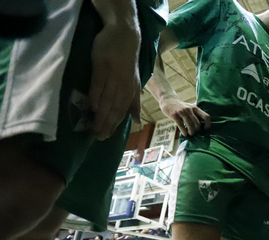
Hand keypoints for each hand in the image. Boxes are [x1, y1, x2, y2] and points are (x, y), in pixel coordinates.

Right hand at [89, 23, 140, 139]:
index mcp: (131, 90)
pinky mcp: (103, 65)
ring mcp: (114, 75)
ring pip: (108, 99)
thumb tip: (137, 121)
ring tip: (93, 127)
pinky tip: (91, 106)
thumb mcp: (134, 81)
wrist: (124, 34)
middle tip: (98, 136)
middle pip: (115, 108)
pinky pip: (99, 83)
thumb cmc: (127, 59)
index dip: (114, 125)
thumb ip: (134, 101)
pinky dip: (95, 96)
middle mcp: (124, 85)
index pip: (122, 111)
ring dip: (101, 114)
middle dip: (107, 123)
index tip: (105, 136)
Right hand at [160, 97, 210, 136]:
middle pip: (198, 123)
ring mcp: (182, 112)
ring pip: (190, 125)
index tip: (205, 129)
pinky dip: (184, 131)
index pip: (206, 117)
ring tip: (190, 134)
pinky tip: (184, 134)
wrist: (168, 100)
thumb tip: (203, 126)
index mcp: (195, 108)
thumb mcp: (190, 108)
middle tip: (194, 133)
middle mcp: (190, 109)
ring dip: (191, 132)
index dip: (208, 125)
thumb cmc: (181, 107)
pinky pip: (181, 125)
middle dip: (197, 130)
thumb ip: (196, 115)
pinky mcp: (174, 115)